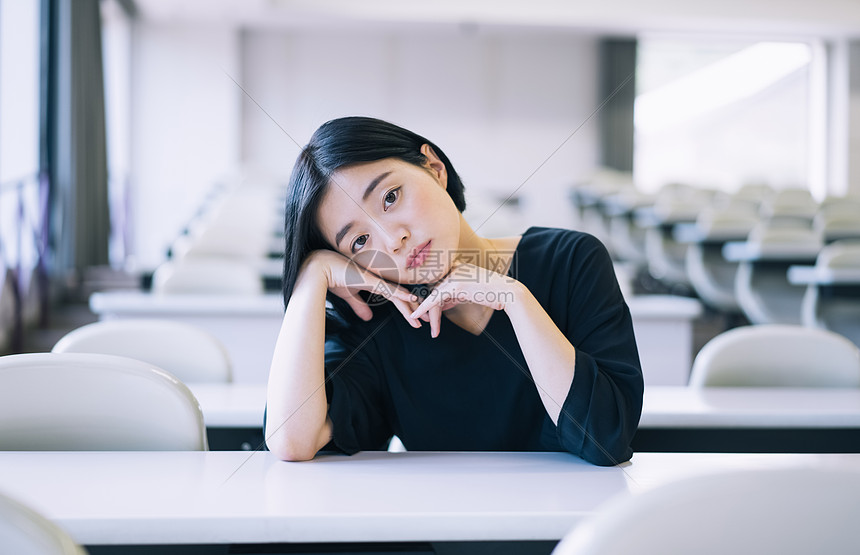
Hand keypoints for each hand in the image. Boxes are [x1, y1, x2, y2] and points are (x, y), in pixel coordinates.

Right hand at [302, 250, 422, 327]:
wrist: (318, 269)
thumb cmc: (332, 278)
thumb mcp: (349, 296)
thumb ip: (360, 306)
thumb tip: (369, 318)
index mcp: (374, 284)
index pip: (395, 297)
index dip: (407, 307)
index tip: (417, 318)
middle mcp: (378, 280)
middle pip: (401, 297)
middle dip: (415, 310)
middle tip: (428, 321)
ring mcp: (375, 279)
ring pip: (398, 295)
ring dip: (411, 308)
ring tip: (423, 319)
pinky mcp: (369, 280)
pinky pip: (388, 289)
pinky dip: (400, 294)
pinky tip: (412, 299)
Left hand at [409, 262, 519, 337]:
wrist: (509, 292)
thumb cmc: (493, 293)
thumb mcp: (470, 293)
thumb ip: (454, 295)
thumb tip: (442, 305)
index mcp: (457, 267)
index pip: (438, 283)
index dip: (433, 300)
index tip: (429, 314)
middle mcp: (453, 268)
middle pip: (434, 290)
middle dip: (429, 308)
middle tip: (424, 322)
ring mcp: (454, 275)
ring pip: (434, 296)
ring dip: (429, 314)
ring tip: (428, 328)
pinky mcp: (455, 285)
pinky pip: (434, 298)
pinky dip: (424, 308)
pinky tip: (415, 315)